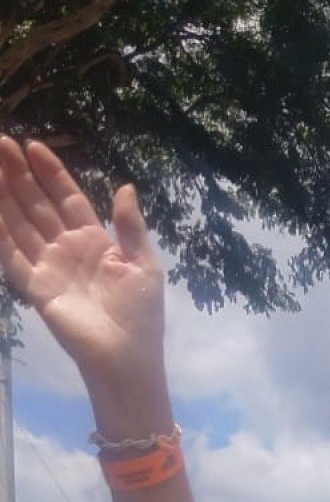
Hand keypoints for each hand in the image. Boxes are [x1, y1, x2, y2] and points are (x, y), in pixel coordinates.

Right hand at [0, 138, 165, 386]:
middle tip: (1, 142)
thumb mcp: (144, 265)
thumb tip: (126, 187)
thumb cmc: (141, 315)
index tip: (33, 147)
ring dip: (4, 195)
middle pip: (37, 204)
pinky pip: (13, 255)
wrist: (127, 358)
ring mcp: (49, 267)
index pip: (67, 198)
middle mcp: (66, 249)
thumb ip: (130, 226)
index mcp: (95, 241)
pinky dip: (1, 232)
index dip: (51, 173)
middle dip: (19, 174)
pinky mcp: (36, 287)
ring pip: (20, 223)